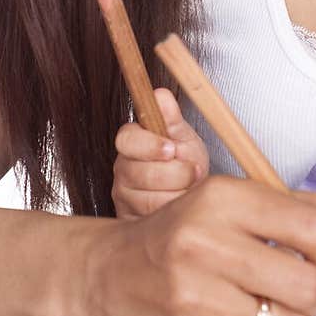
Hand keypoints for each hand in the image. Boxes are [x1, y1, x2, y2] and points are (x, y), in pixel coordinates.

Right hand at [71, 176, 315, 315]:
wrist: (102, 277)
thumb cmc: (175, 237)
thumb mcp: (227, 202)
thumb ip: (294, 212)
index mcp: (221, 198)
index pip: (314, 228)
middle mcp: (205, 245)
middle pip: (310, 283)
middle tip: (309, 291)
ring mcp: (195, 299)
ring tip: (267, 306)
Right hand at [112, 88, 209, 218]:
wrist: (192, 193)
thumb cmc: (186, 160)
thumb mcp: (183, 136)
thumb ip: (171, 117)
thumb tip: (160, 94)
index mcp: (132, 143)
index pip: (126, 140)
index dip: (149, 145)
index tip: (171, 149)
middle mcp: (122, 170)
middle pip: (140, 173)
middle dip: (175, 173)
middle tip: (193, 171)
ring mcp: (124, 197)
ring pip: (148, 199)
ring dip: (178, 194)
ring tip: (189, 188)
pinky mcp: (130, 221)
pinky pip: (152, 221)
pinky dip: (173, 214)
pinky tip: (181, 205)